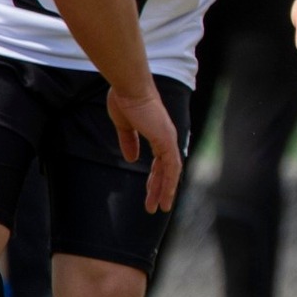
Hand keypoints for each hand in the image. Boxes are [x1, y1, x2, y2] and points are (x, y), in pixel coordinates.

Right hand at [105, 86, 182, 212]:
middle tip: (154, 206)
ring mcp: (168, 139)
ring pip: (171, 172)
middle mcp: (167, 138)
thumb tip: (131, 159)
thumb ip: (129, 142)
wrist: (128, 88)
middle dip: (159, 189)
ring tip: (160, 208)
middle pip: (166, 170)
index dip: (156, 178)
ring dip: (165, 191)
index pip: (160, 162)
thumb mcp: (125, 126)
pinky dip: (169, 182)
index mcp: (158, 134)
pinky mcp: (166, 140)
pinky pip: (171, 167)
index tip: (150, 192)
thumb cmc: (125, 100)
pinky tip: (164, 195)